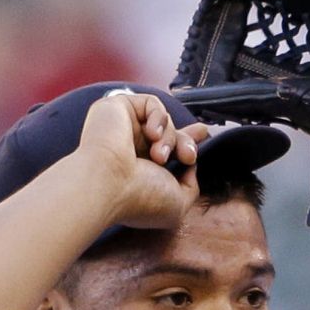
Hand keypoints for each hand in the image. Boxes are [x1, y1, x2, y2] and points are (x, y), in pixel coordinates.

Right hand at [77, 93, 209, 230]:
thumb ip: (190, 187)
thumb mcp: (177, 205)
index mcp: (142, 171)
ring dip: (169, 138)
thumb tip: (189, 167)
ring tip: (159, 156)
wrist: (108, 184)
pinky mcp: (116, 109)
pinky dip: (158, 117)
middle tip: (187, 156)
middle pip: (170, 133)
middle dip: (185, 142)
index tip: (202, 134)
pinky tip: (151, 134)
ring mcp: (123, 129)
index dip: (186, 141)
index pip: (167, 150)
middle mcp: (132, 150)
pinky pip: (151, 103)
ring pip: (164, 121)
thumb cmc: (138, 199)